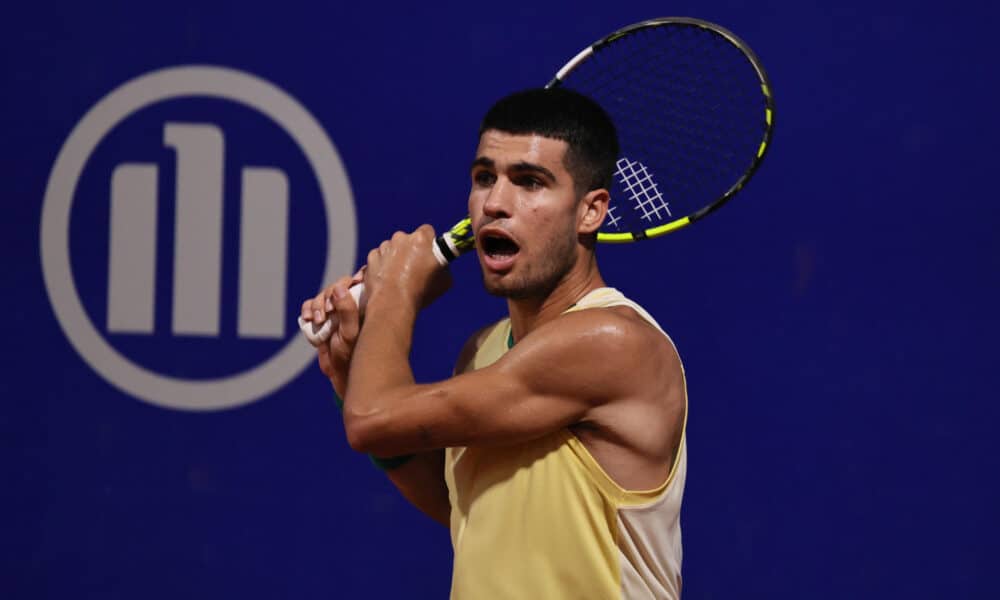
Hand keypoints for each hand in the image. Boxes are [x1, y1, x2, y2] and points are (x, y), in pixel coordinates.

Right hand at [300, 269, 363, 397]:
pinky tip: (308, 318)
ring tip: (317, 320)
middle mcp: (352, 305)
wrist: (341, 375)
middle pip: (338, 286)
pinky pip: (310, 306)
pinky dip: (307, 309)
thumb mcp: (350, 334)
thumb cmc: (352, 356)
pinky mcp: (321, 319)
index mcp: (366, 306)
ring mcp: (335, 312)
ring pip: (323, 295)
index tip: (351, 285)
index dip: (356, 278)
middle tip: (327, 312)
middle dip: (329, 296)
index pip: (362, 282)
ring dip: (316, 304)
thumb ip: (346, 310)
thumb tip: (340, 288)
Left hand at [364, 225, 451, 309]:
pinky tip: (388, 279)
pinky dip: (382, 265)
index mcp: (421, 239)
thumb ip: (442, 266)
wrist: (393, 304)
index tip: (429, 253)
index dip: (429, 242)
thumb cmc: (421, 292)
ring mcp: (384, 247)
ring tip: (399, 277)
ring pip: (392, 248)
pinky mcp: (372, 258)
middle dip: (411, 250)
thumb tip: (441, 265)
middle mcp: (401, 238)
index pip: (427, 231)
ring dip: (396, 258)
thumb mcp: (445, 280)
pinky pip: (379, 258)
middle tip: (415, 268)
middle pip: (408, 239)